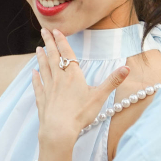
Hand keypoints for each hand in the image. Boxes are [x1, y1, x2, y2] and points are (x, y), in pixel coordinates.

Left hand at [33, 29, 127, 152]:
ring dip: (41, 57)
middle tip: (43, 30)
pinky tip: (33, 73)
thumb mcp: (100, 97)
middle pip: (53, 57)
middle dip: (49, 43)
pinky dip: (36, 78)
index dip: (61, 41)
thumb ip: (113, 81)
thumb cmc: (80, 114)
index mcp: (73, 76)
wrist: (59, 130)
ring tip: (38, 48)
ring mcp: (49, 89)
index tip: (56, 30)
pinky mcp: (42, 100)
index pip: (67, 54)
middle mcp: (59, 79)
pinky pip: (38, 85)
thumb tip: (127, 68)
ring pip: (44, 68)